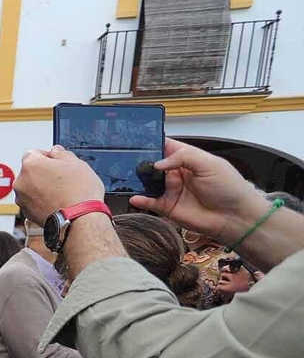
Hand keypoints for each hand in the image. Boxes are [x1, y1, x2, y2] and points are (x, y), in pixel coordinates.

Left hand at [13, 146, 104, 224]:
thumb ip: (60, 153)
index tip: (58, 162)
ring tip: (62, 192)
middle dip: (45, 173)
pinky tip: (58, 203)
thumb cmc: (79, 192)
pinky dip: (42, 201)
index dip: (48, 156)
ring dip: (43, 188)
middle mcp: (21, 182)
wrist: (79, 220)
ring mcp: (22, 199)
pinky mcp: (27, 214)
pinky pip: (33, 202)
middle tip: (63, 178)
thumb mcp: (75, 162)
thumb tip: (55, 151)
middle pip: (31, 172)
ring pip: (32, 188)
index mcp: (30, 165)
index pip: (34, 153)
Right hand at [130, 138, 270, 244]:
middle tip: (123, 159)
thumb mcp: (209, 164)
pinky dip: (140, 200)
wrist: (234, 217)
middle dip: (140, 162)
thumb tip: (157, 163)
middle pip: (152, 164)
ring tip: (124, 177)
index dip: (152, 143)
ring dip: (138, 180)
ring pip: (148, 183)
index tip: (136, 140)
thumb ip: (183, 157)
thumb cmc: (228, 188)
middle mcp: (177, 173)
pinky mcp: (167, 207)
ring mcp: (171, 190)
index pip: (166, 147)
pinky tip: (135, 197)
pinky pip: (150, 202)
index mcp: (188, 158)